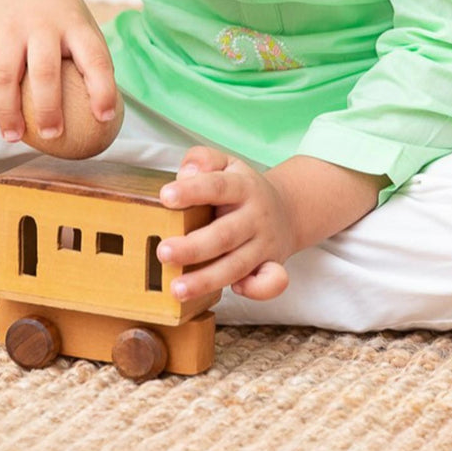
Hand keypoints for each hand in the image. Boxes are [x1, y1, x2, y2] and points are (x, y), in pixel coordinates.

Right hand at [0, 0, 119, 144]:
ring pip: (4, 74)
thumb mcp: (79, 21)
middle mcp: (42, 24)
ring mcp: (9, 26)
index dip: (102, 88)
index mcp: (73, 24)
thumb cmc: (55, 9)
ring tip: (13, 136)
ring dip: (7, 110)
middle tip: (51, 135)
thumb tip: (103, 112)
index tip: (104, 117)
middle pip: (44, 71)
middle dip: (48, 108)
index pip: (94, 57)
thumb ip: (89, 58)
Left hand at [157, 147, 294, 301]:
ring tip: (176, 289)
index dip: (192, 191)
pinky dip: (256, 291)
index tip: (165, 197)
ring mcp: (265, 244)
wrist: (288, 209)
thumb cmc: (242, 187)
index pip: (217, 187)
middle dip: (193, 247)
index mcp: (242, 187)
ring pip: (237, 265)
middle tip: (163, 252)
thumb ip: (203, 159)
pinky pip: (270, 283)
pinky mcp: (272, 266)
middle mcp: (255, 216)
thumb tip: (185, 174)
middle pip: (225, 234)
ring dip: (207, 279)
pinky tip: (233, 291)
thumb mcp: (225, 163)